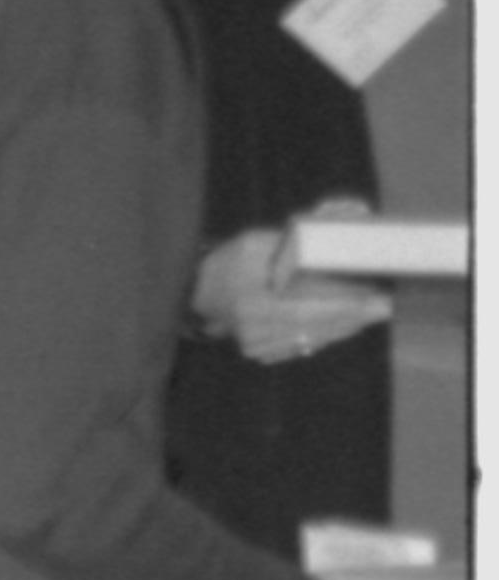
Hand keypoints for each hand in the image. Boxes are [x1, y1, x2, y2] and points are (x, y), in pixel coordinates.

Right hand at [191, 215, 391, 363]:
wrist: (195, 292)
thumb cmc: (229, 261)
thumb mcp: (255, 242)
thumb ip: (292, 242)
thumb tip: (340, 228)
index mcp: (252, 294)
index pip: (308, 301)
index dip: (344, 300)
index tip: (374, 295)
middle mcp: (253, 323)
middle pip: (316, 322)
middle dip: (354, 314)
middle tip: (384, 306)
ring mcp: (256, 342)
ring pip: (312, 336)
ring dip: (344, 326)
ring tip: (370, 313)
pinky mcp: (259, 352)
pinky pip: (301, 345)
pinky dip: (325, 335)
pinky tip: (343, 325)